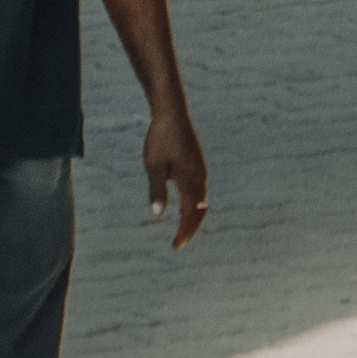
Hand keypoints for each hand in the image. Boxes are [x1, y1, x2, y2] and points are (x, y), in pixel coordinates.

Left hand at [144, 96, 208, 250]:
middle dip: (191, 228)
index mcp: (191, 179)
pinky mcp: (198, 163)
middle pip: (200, 211)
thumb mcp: (154, 165)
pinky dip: (195, 204)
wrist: (172, 112)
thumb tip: (158, 215)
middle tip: (179, 242)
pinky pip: (201, 190)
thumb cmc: (160, 138)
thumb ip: (157, 190)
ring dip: (194, 217)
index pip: (190, 214)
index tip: (176, 245)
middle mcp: (200, 176)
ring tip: (183, 229)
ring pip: (202, 200)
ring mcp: (201, 169)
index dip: (184, 231)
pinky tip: (186, 206)